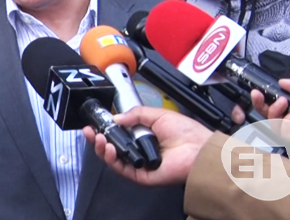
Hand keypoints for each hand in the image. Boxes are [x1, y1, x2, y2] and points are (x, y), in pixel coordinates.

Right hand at [83, 107, 211, 185]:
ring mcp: (140, 164)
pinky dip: (112, 160)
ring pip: (114, 160)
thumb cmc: (187, 133)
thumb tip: (117, 117)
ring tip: (99, 139)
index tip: (95, 123)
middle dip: (98, 139)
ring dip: (102, 149)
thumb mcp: (157, 114)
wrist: (199, 149)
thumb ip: (136, 114)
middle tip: (90, 131)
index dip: (106, 129)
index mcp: (144, 136)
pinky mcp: (142, 176)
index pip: (119, 134)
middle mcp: (140, 150)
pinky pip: (122, 170)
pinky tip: (109, 148)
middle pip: (112, 148)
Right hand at [250, 71, 289, 149]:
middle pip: (271, 115)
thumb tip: (282, 82)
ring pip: (276, 126)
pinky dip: (288, 124)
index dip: (264, 97)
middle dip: (262, 105)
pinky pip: (289, 136)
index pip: (277, 101)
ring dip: (276, 113)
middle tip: (261, 96)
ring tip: (286, 103)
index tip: (257, 90)